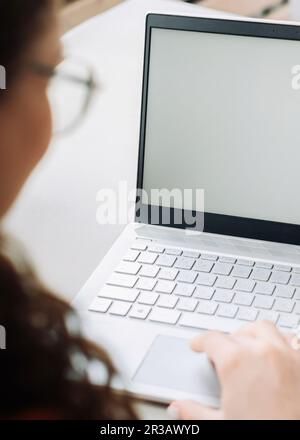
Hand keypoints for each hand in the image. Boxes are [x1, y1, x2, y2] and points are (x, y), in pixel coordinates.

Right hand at [168, 321, 299, 419]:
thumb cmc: (264, 428)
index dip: (200, 342)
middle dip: (226, 341)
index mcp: (235, 362)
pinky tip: (278, 351)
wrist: (298, 439)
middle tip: (222, 353)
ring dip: (253, 334)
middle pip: (236, 332)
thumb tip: (176, 409)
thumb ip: (194, 412)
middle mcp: (261, 350)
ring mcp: (286, 353)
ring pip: (264, 328)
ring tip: (248, 345)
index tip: (198, 345)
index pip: (210, 339)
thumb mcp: (222, 423)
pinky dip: (281, 340)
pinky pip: (292, 339)